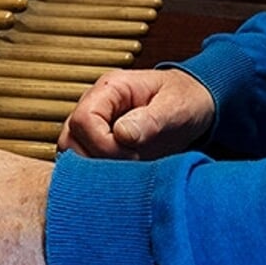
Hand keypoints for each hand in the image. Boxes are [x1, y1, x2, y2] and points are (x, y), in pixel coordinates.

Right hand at [59, 67, 214, 160]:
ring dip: (96, 169)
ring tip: (127, 171)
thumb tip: (122, 133)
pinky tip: (122, 176)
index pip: (83, 119)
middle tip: (131, 165)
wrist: (196, 104)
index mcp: (111, 89)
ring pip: (73, 153)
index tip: (131, 154)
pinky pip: (85, 162)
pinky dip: (99, 174)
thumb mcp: (176, 106)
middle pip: (69, 138)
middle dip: (96, 160)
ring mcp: (95, 125)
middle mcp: (96, 106)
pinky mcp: (100, 144)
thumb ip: (150, 119)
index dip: (102, 144)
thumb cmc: (187, 99)